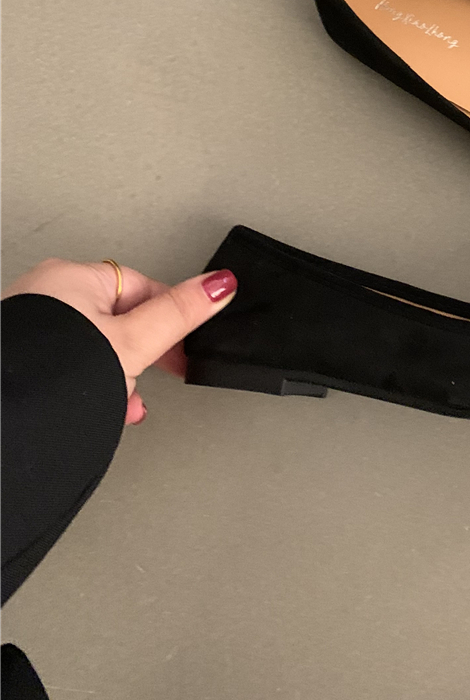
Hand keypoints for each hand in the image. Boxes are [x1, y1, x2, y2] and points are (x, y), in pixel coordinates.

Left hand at [4, 258, 236, 425]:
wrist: (5, 423)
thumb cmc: (53, 375)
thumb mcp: (133, 343)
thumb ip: (178, 314)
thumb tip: (219, 284)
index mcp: (73, 275)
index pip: (144, 287)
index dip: (169, 318)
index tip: (184, 346)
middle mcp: (46, 293)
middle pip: (120, 318)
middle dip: (140, 353)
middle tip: (152, 375)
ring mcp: (31, 326)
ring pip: (95, 345)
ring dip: (115, 374)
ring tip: (121, 398)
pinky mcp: (23, 359)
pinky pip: (70, 362)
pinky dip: (89, 382)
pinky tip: (98, 406)